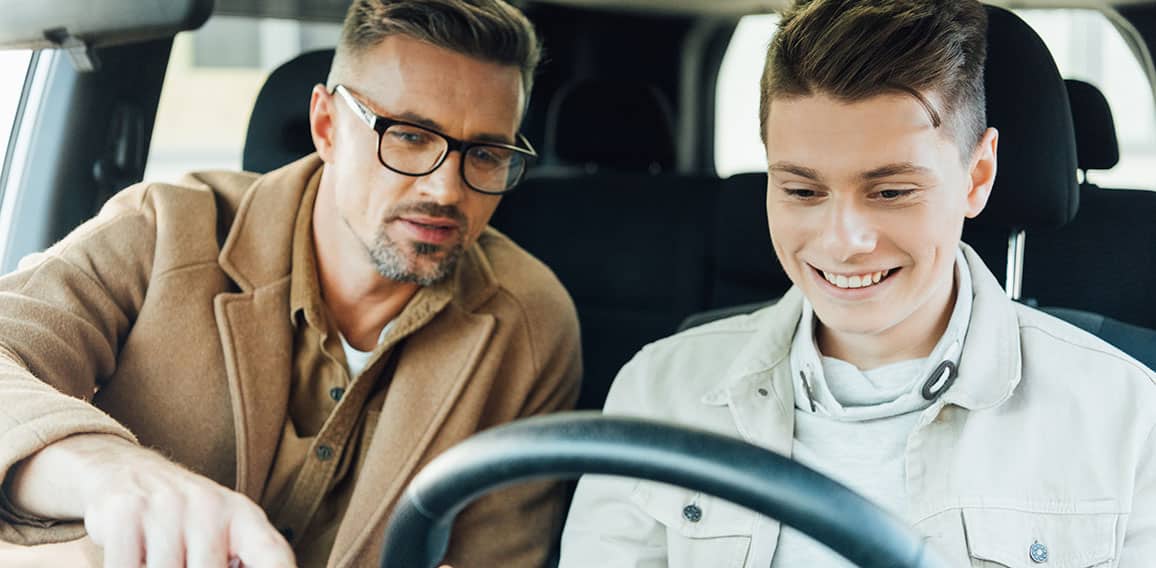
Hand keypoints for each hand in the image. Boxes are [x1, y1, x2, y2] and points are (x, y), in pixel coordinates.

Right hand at [9, 435, 294, 567]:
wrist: (126, 469)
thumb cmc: (183, 516)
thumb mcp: (221, 531)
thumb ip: (237, 558)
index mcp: (243, 516)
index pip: (272, 555)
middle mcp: (211, 506)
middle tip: (182, 564)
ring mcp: (169, 506)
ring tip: (153, 559)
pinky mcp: (126, 511)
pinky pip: (125, 567)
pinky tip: (134, 558)